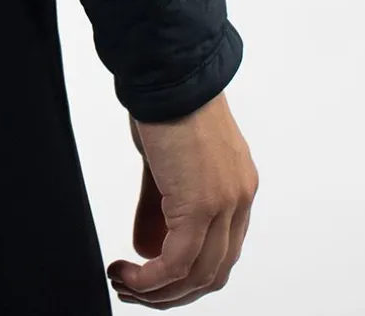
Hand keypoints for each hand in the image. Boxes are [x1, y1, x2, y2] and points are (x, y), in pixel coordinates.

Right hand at [107, 92, 257, 305]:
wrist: (166, 72)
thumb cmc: (163, 102)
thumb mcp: (167, 162)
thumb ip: (162, 205)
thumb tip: (146, 248)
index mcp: (238, 186)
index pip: (222, 251)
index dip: (189, 274)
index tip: (155, 279)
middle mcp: (239, 200)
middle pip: (213, 272)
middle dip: (172, 293)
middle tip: (136, 291)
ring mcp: (225, 204)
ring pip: (197, 275)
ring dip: (158, 291)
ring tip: (125, 284)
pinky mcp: (201, 205)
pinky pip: (176, 262)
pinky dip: (151, 279)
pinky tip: (128, 274)